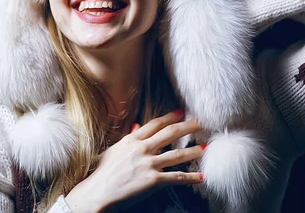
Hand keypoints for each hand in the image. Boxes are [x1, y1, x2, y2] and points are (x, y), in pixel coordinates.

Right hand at [64, 110, 204, 211]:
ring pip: (178, 154)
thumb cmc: (103, 172)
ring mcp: (149, 164)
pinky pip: (177, 177)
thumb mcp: (114, 150)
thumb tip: (136, 127)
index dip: (170, 117)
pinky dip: (192, 177)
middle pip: (170, 133)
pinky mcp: (153, 180)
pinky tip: (202, 176)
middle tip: (201, 122)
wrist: (98, 192)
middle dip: (188, 127)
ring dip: (194, 150)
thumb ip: (128, 138)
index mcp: (133, 139)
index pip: (156, 124)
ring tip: (206, 147)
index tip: (181, 112)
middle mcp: (143, 148)